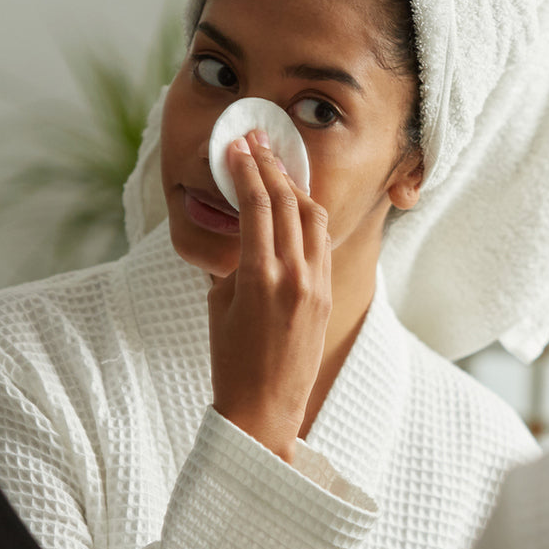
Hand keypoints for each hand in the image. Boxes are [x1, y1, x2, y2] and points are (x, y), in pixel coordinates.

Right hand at [208, 131, 331, 462]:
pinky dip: (307, 214)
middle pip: (287, 203)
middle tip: (255, 139)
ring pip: (312, 217)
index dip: (246, 170)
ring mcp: (317, 285)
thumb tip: (243, 231)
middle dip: (270, 165)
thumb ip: (234, 262)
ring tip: (275, 162)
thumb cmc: (231, 362)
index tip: (235, 145)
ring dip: (293, 185)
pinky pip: (321, 242)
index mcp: (261, 278)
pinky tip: (295, 201)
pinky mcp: (328, 295)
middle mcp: (296, 277)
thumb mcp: (220, 305)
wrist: (265, 409)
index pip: (257, 207)